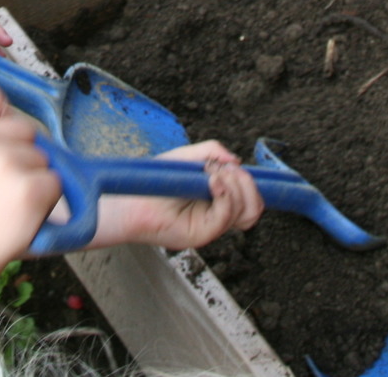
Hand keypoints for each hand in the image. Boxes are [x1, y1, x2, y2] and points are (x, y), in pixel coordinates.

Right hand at [0, 86, 61, 272]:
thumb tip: (9, 110)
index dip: (1, 116)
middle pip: (27, 127)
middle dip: (22, 152)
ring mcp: (7, 163)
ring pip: (43, 157)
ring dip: (33, 178)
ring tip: (4, 204)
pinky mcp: (31, 189)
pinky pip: (55, 182)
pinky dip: (45, 200)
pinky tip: (18, 215)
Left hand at [93, 141, 264, 250]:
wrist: (133, 196)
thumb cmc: (157, 180)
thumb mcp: (187, 157)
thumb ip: (212, 151)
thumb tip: (236, 161)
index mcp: (218, 199)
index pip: (250, 199)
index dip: (252, 184)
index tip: (237, 168)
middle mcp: (217, 215)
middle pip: (254, 207)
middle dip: (247, 183)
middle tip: (225, 169)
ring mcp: (211, 226)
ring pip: (246, 213)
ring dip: (236, 187)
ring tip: (214, 174)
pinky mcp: (201, 235)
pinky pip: (225, 217)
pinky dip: (225, 195)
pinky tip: (211, 181)